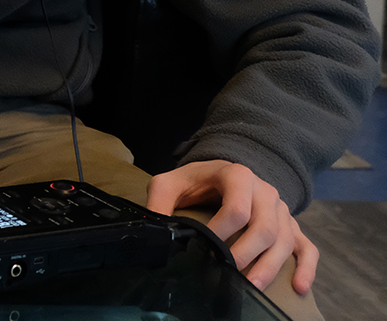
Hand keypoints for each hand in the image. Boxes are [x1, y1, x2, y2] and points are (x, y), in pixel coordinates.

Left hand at [147, 159, 316, 293]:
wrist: (222, 172)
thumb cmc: (196, 181)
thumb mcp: (171, 183)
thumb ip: (159, 201)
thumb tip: (153, 230)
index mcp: (237, 176)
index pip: (237, 209)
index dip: (221, 232)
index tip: (204, 248)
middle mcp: (265, 192)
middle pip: (264, 228)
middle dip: (246, 255)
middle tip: (227, 273)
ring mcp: (281, 209)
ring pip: (284, 241)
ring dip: (270, 267)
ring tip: (252, 288)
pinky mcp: (291, 225)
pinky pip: (307, 247)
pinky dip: (306, 267)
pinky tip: (299, 287)